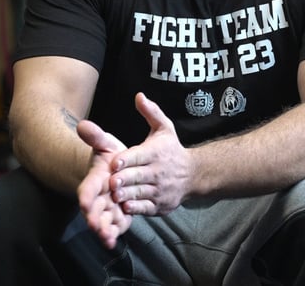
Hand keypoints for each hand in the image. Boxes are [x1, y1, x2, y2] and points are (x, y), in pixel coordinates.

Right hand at [76, 119, 132, 248]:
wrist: (117, 170)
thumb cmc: (109, 156)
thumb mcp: (105, 143)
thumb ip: (94, 136)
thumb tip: (82, 125)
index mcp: (96, 178)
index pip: (87, 188)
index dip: (86, 196)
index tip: (84, 203)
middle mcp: (99, 196)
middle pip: (93, 209)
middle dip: (94, 218)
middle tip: (96, 227)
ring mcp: (108, 207)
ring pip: (103, 220)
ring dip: (104, 230)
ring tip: (107, 239)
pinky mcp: (118, 215)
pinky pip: (115, 226)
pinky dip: (113, 234)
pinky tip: (113, 243)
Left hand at [109, 93, 193, 216]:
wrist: (194, 174)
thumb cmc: (171, 149)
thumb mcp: (164, 128)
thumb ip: (151, 112)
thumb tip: (139, 96)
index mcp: (156, 152)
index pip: (140, 156)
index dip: (127, 160)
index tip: (114, 162)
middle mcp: (158, 171)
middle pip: (139, 176)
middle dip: (125, 179)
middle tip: (110, 182)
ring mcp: (160, 190)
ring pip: (141, 193)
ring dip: (127, 195)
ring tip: (114, 195)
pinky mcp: (160, 205)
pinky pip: (146, 207)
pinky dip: (136, 208)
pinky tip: (125, 207)